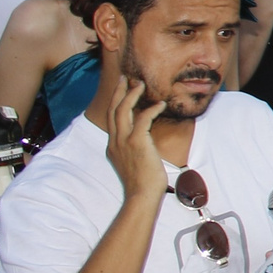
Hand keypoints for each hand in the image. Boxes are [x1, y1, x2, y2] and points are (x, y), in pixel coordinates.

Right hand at [105, 77, 166, 203]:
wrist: (142, 195)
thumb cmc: (143, 182)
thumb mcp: (133, 162)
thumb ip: (134, 149)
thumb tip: (144, 142)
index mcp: (113, 146)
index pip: (111, 118)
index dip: (116, 102)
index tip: (122, 90)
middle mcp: (115, 141)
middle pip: (113, 109)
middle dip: (119, 91)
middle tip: (126, 78)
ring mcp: (123, 141)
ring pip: (123, 110)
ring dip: (132, 94)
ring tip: (141, 84)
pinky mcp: (137, 142)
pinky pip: (143, 118)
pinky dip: (152, 109)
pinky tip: (160, 104)